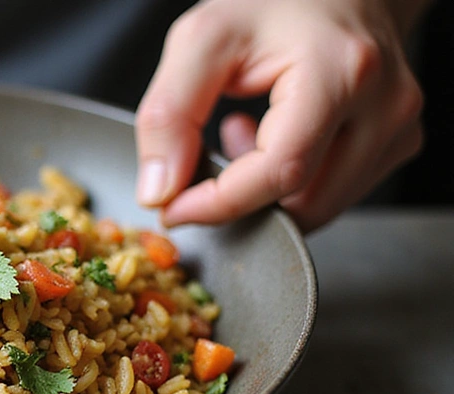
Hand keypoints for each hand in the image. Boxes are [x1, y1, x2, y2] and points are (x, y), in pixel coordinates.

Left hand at [134, 0, 425, 231]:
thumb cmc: (273, 3)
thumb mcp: (201, 41)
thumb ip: (169, 115)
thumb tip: (160, 190)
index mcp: (341, 72)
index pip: (280, 171)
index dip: (218, 203)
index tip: (173, 209)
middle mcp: (384, 105)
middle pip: (301, 203)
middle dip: (241, 197)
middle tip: (213, 146)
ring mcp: (398, 128)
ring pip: (317, 209)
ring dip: (265, 191)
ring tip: (246, 132)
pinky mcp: (397, 143)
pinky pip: (333, 196)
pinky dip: (291, 184)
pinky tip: (275, 138)